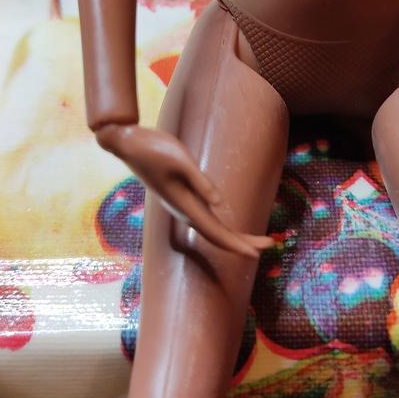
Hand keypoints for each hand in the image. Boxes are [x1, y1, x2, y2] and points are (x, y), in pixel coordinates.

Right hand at [95, 123, 272, 257]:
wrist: (127, 144)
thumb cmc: (153, 148)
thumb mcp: (180, 160)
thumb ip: (200, 181)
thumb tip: (220, 203)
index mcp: (185, 205)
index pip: (215, 232)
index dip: (236, 245)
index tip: (256, 253)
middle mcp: (184, 209)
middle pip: (217, 235)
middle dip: (244, 242)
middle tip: (271, 244)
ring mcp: (183, 204)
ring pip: (213, 228)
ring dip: (235, 236)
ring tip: (259, 240)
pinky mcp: (182, 196)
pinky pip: (207, 218)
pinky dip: (223, 225)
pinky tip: (231, 226)